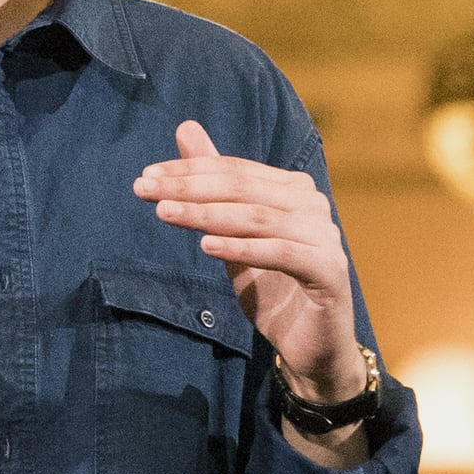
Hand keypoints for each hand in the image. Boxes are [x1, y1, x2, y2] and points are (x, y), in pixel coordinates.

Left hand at [133, 121, 368, 404]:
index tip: (146, 176)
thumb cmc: (273, 287)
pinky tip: (206, 246)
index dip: (190, 169)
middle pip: (244, 188)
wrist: (313, 346)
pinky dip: (241, 247)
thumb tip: (186, 127)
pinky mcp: (329, 270)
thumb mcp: (232, 234)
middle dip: (190, 187)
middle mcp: (312, 205)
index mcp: (293, 189)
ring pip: (258, 217)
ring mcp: (324, 236)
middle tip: (144, 189)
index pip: (235, 170)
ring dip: (207, 214)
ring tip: (165, 213)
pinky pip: (280, 252)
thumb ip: (213, 185)